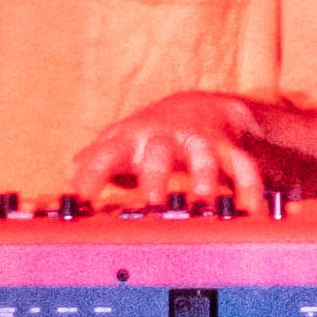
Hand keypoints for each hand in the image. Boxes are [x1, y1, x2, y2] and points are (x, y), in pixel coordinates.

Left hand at [70, 91, 284, 202]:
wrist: (199, 108)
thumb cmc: (148, 136)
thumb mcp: (117, 144)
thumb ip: (90, 164)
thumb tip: (65, 182)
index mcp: (130, 140)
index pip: (106, 154)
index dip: (94, 173)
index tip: (83, 197)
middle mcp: (165, 138)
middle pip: (160, 151)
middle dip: (157, 174)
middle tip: (154, 201)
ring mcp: (198, 142)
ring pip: (205, 156)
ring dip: (205, 176)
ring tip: (204, 200)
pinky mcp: (228, 149)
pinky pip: (243, 165)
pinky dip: (250, 186)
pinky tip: (251, 208)